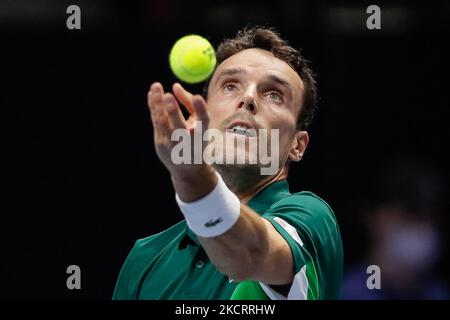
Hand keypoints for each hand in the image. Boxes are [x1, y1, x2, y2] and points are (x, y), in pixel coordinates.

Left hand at [147, 82, 216, 200]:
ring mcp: (172, 146)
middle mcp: (188, 143)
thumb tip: (175, 86)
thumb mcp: (199, 123)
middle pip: (179, 127)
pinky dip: (154, 106)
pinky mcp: (160, 145)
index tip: (197, 96)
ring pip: (162, 123)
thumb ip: (189, 104)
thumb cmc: (196, 140)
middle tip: (167, 94)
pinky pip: (156, 122)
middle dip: (173, 111)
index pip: (204, 122)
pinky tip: (152, 94)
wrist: (189, 171)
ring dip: (157, 104)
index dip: (201, 110)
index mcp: (202, 136)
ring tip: (156, 86)